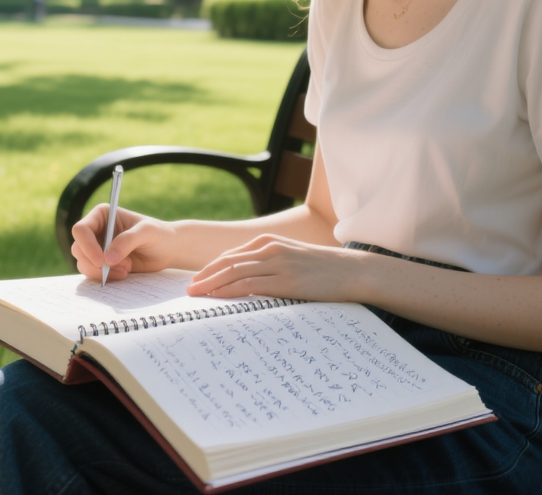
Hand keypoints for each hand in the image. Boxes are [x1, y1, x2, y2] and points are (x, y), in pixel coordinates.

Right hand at [71, 205, 177, 281]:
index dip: (87, 246)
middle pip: (78, 249)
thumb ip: (127, 241)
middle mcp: (95, 231)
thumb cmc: (159, 234)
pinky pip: (92, 274)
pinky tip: (124, 273)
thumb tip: (107, 259)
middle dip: (97, 263)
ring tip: (127, 269)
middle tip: (123, 267)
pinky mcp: (101, 264)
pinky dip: (106, 277)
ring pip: (83, 264)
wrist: (167, 250)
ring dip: (103, 272)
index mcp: (102, 215)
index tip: (101, 261)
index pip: (81, 230)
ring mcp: (97, 248)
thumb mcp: (147, 232)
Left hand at [186, 235, 363, 302]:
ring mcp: (278, 264)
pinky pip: (250, 286)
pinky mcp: (286, 281)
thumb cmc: (323, 269)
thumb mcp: (293, 258)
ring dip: (211, 285)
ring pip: (234, 273)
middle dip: (205, 276)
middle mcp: (270, 249)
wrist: (352, 271)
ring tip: (195, 296)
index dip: (211, 268)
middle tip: (188, 290)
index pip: (231, 255)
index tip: (198, 281)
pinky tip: (218, 299)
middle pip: (227, 262)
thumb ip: (271, 263)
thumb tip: (249, 281)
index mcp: (270, 242)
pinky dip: (229, 292)